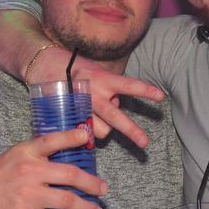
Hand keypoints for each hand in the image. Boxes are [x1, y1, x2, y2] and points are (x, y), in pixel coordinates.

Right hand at [0, 128, 107, 208]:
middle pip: (70, 174)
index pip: (53, 140)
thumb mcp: (15, 156)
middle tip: (103, 190)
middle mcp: (30, 170)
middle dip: (91, 183)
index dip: (72, 137)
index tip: (88, 137)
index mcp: (28, 152)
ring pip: (66, 200)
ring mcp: (28, 193)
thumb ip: (37, 155)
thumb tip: (65, 155)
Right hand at [30, 46, 164, 146]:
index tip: (161, 96)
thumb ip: (111, 90)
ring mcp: (82, 105)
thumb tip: (118, 107)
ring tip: (94, 117)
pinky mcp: (70, 115)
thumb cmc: (80, 69)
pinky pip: (85, 132)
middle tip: (145, 143)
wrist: (47, 65)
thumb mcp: (100, 73)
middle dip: (131, 131)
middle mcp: (94, 92)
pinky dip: (87, 133)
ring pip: (100, 129)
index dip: (145, 90)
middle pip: (115, 117)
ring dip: (103, 128)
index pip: (129, 85)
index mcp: (104, 78)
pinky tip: (83, 129)